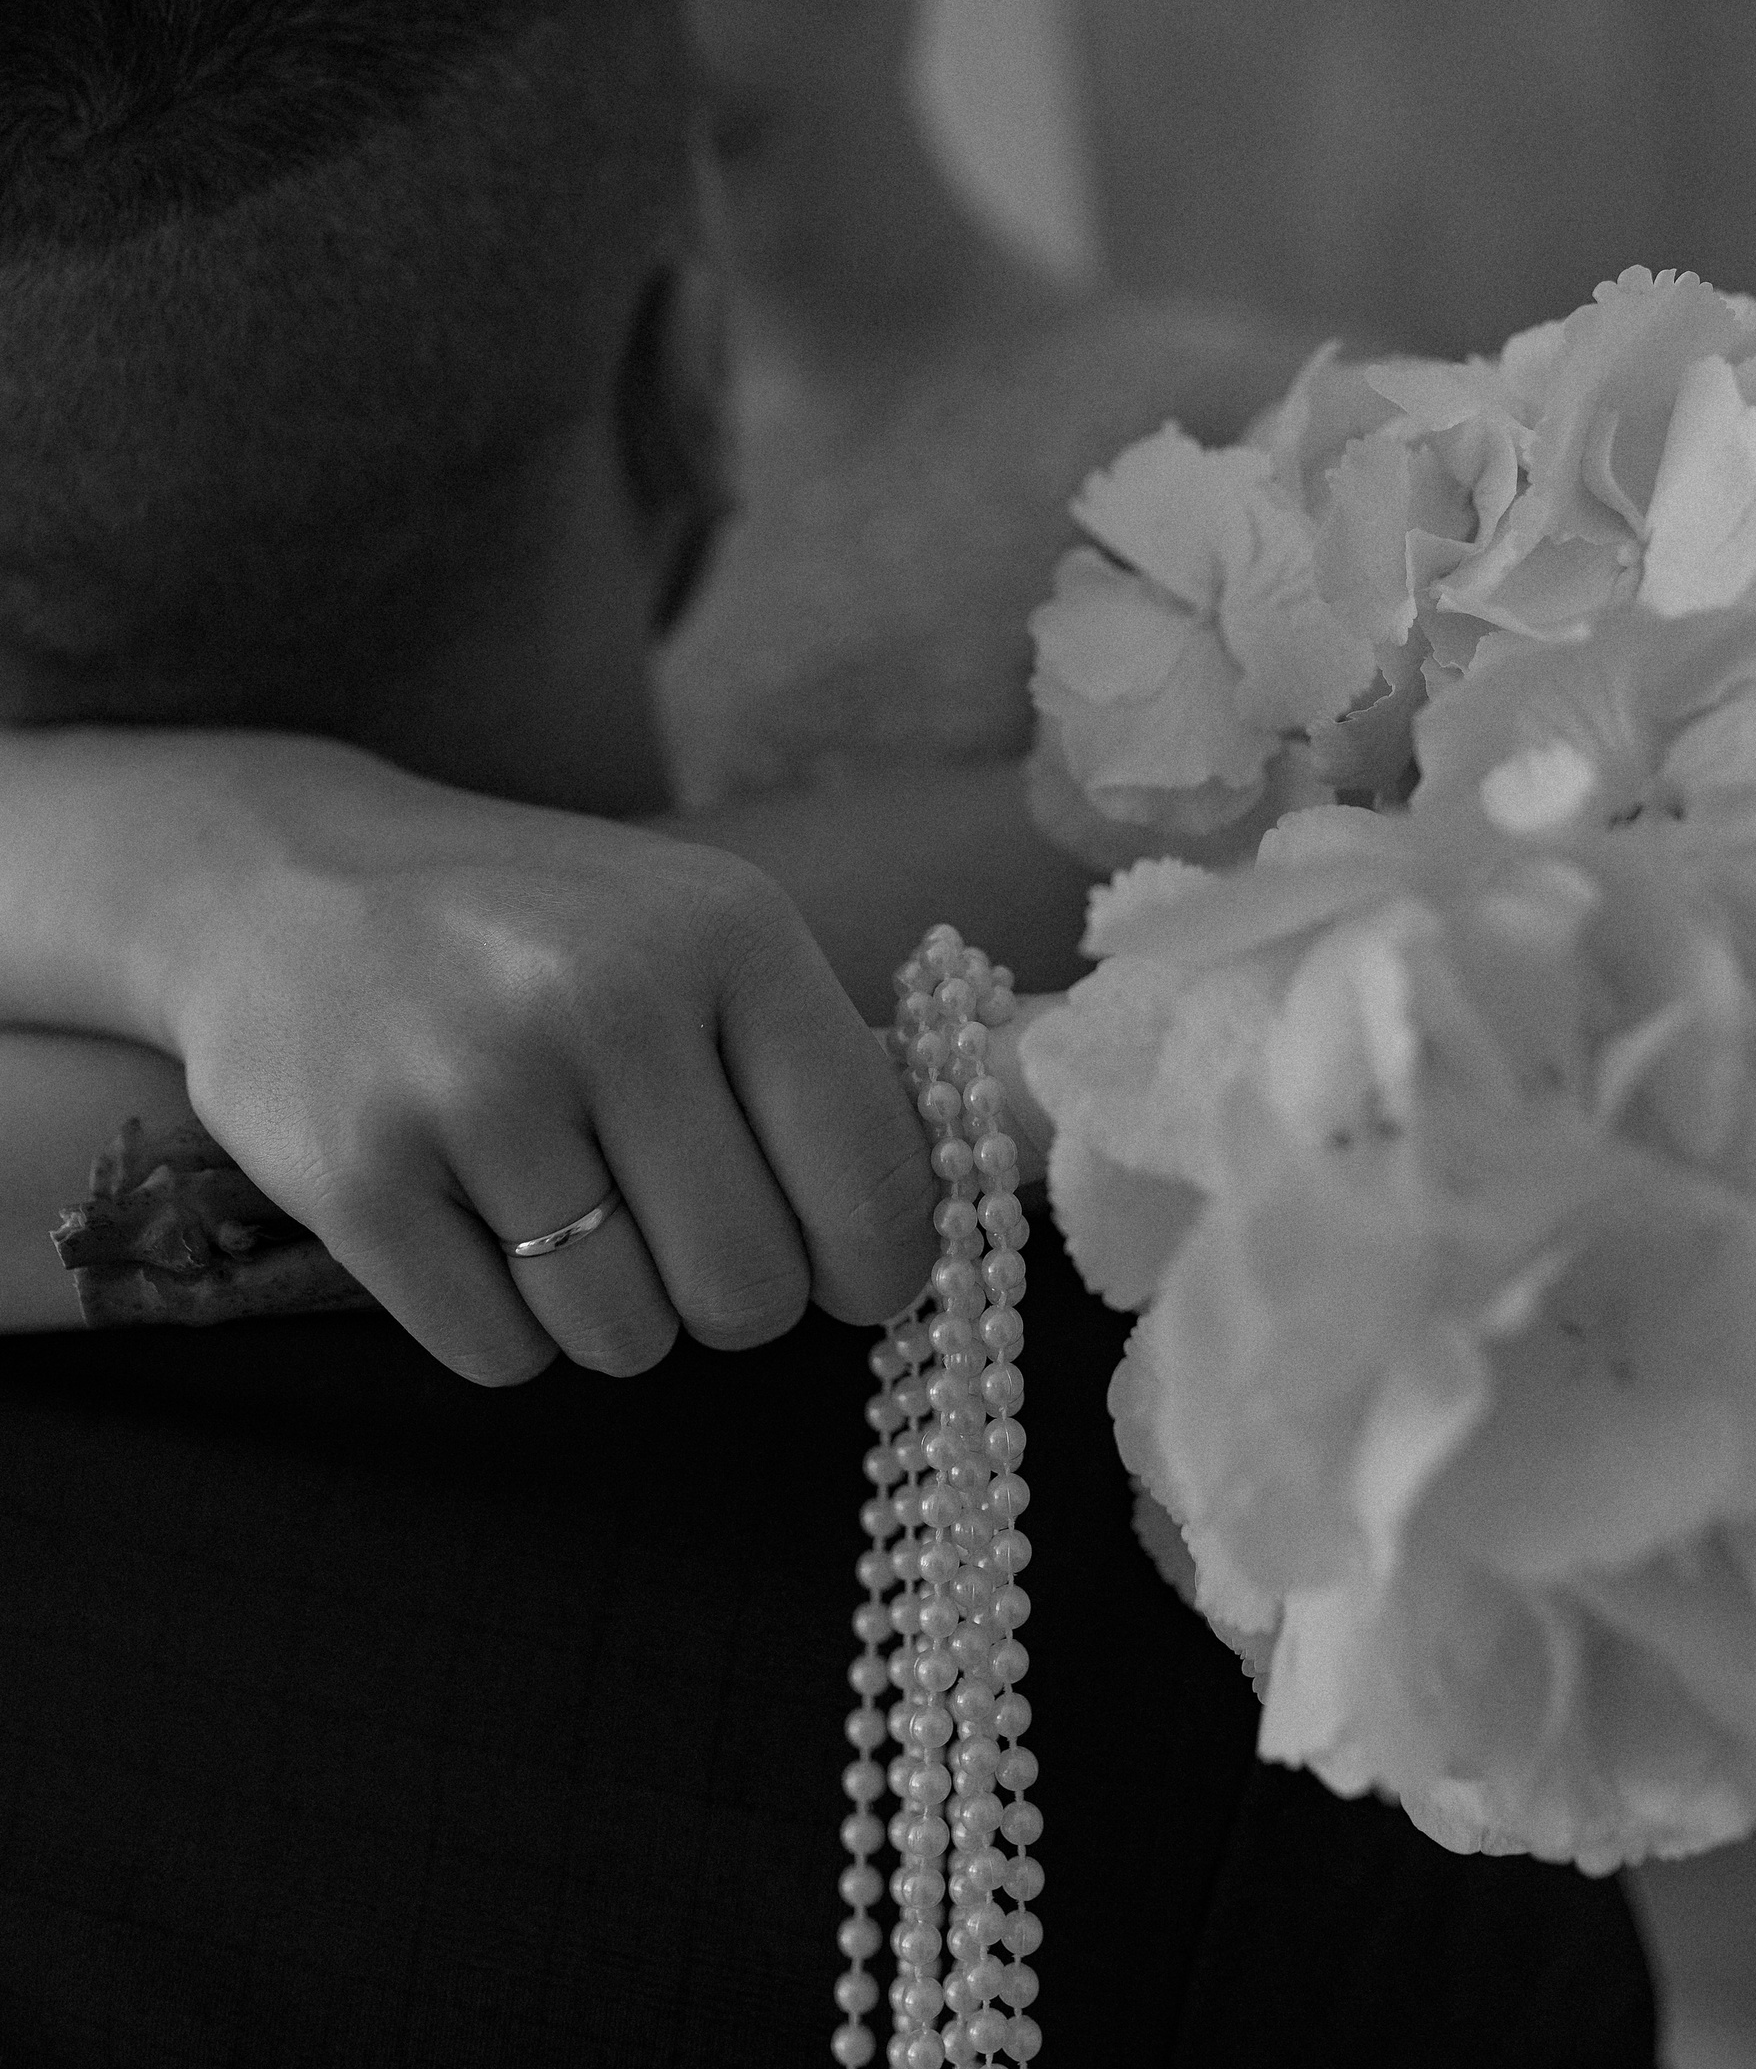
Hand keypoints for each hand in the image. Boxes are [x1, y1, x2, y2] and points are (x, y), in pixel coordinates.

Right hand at [9, 733, 935, 1385]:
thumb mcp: (701, 937)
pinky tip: (464, 1215)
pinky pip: (498, 1358)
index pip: (875, 1188)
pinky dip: (497, 1325)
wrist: (288, 888)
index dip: (869, 1267)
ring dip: (600, 1309)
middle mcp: (610, 996)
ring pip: (621, 1341)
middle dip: (720, 1295)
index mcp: (733, 934)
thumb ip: (828, 1067)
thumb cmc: (543, 941)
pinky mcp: (357, 1173)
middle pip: (748, 1295)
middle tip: (665, 1220)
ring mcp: (474, 1084)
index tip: (837, 1265)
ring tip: (548, 1196)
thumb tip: (977, 1218)